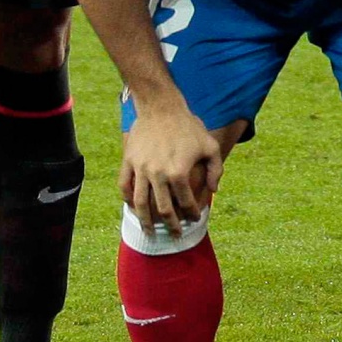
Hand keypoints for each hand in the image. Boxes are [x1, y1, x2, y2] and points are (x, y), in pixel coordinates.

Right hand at [119, 102, 223, 234]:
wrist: (161, 107)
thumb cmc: (188, 126)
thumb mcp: (210, 145)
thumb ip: (216, 170)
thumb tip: (214, 191)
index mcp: (179, 172)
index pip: (186, 202)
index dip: (192, 214)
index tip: (194, 219)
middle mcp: (158, 174)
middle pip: (163, 209)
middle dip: (171, 225)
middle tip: (175, 234)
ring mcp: (141, 169)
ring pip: (140, 203)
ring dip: (146, 220)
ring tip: (150, 231)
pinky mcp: (128, 161)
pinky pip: (124, 187)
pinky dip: (128, 201)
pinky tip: (134, 208)